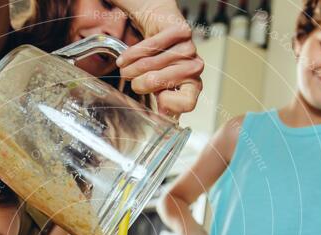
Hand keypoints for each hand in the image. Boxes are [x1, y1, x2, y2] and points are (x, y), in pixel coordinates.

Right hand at [113, 0, 202, 116]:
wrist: (161, 27)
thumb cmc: (161, 62)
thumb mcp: (162, 86)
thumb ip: (164, 103)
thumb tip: (162, 121)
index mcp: (193, 85)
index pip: (188, 103)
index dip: (168, 104)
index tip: (157, 99)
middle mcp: (195, 67)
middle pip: (159, 83)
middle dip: (139, 83)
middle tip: (133, 82)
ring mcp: (189, 48)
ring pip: (150, 65)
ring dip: (131, 69)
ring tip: (126, 69)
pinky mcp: (180, 32)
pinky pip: (148, 47)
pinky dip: (131, 54)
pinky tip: (125, 59)